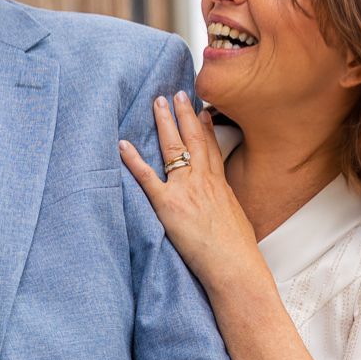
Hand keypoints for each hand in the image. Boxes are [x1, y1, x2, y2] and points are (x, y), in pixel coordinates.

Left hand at [119, 93, 259, 289]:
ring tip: (157, 102)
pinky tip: (123, 145)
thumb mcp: (237, 222)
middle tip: (177, 93)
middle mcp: (204, 181)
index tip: (201, 111)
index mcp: (220, 186)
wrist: (235, 266)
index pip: (212, 148)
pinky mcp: (169, 205)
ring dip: (164, 122)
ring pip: (174, 147)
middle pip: (194, 138)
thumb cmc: (237, 253)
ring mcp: (186, 189)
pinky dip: (133, 160)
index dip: (205, 127)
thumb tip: (222, 215)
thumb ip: (225, 210)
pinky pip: (147, 177)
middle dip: (185, 113)